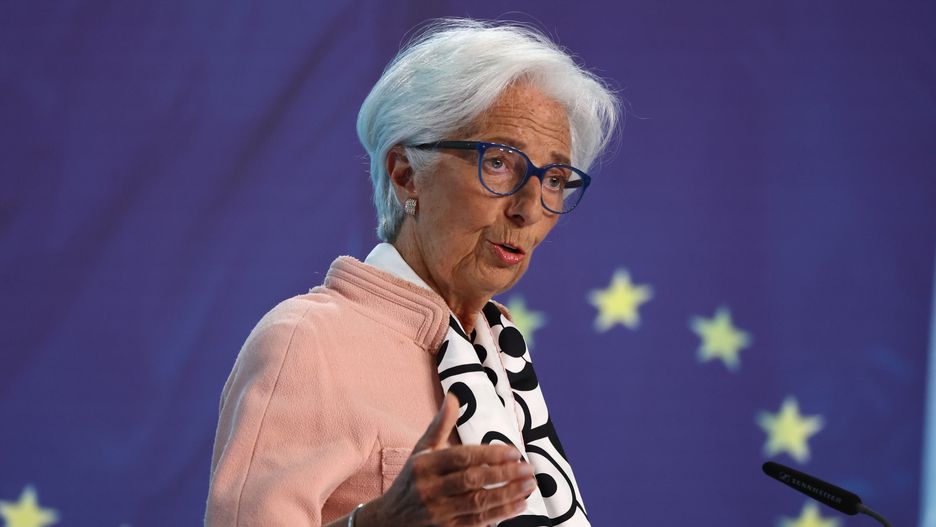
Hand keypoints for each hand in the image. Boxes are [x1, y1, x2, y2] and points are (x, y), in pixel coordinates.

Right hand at [364, 393, 535, 526]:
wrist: (390, 520)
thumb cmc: (413, 478)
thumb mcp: (422, 450)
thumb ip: (440, 424)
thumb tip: (454, 395)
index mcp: (425, 464)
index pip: (462, 457)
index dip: (489, 454)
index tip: (514, 451)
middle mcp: (430, 488)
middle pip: (472, 480)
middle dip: (504, 474)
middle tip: (529, 469)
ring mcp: (438, 512)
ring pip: (478, 503)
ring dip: (508, 495)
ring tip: (530, 485)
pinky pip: (478, 522)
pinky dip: (501, 514)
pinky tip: (520, 504)